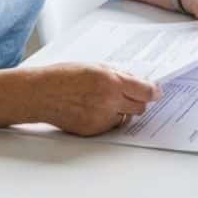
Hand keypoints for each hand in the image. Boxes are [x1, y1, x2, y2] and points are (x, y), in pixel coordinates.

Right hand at [34, 63, 159, 135]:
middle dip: (138, 101)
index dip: (154, 92)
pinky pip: (111, 125)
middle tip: (130, 95)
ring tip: (103, 100)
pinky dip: (108, 118)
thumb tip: (137, 82)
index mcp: (111, 81)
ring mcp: (101, 118)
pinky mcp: (93, 130)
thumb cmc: (63, 77)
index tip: (157, 92)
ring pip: (126, 117)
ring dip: (122, 110)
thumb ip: (118, 75)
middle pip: (140, 107)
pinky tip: (93, 108)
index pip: (145, 91)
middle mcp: (109, 101)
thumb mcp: (95, 66)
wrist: (40, 94)